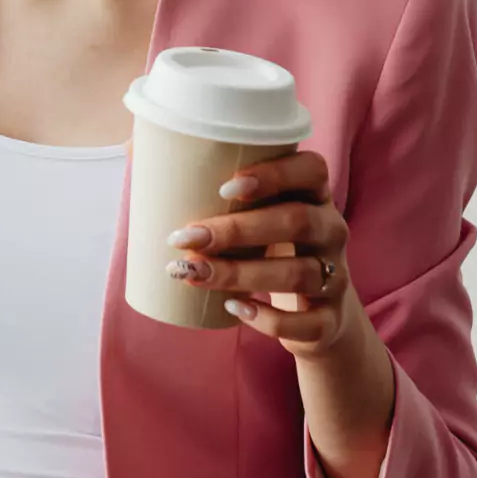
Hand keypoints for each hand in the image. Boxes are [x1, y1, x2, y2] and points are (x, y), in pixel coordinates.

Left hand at [165, 150, 360, 359]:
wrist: (320, 317)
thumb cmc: (274, 253)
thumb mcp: (262, 219)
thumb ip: (220, 192)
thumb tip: (141, 154)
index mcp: (315, 197)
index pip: (312, 170)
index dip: (274, 174)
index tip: (225, 187)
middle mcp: (331, 232)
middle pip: (296, 221)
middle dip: (237, 229)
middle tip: (186, 238)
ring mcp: (335, 278)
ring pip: (296, 273)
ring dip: (239, 273)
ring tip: (193, 273)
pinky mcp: (329, 321)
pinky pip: (306, 322)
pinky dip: (268, 319)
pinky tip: (234, 308)